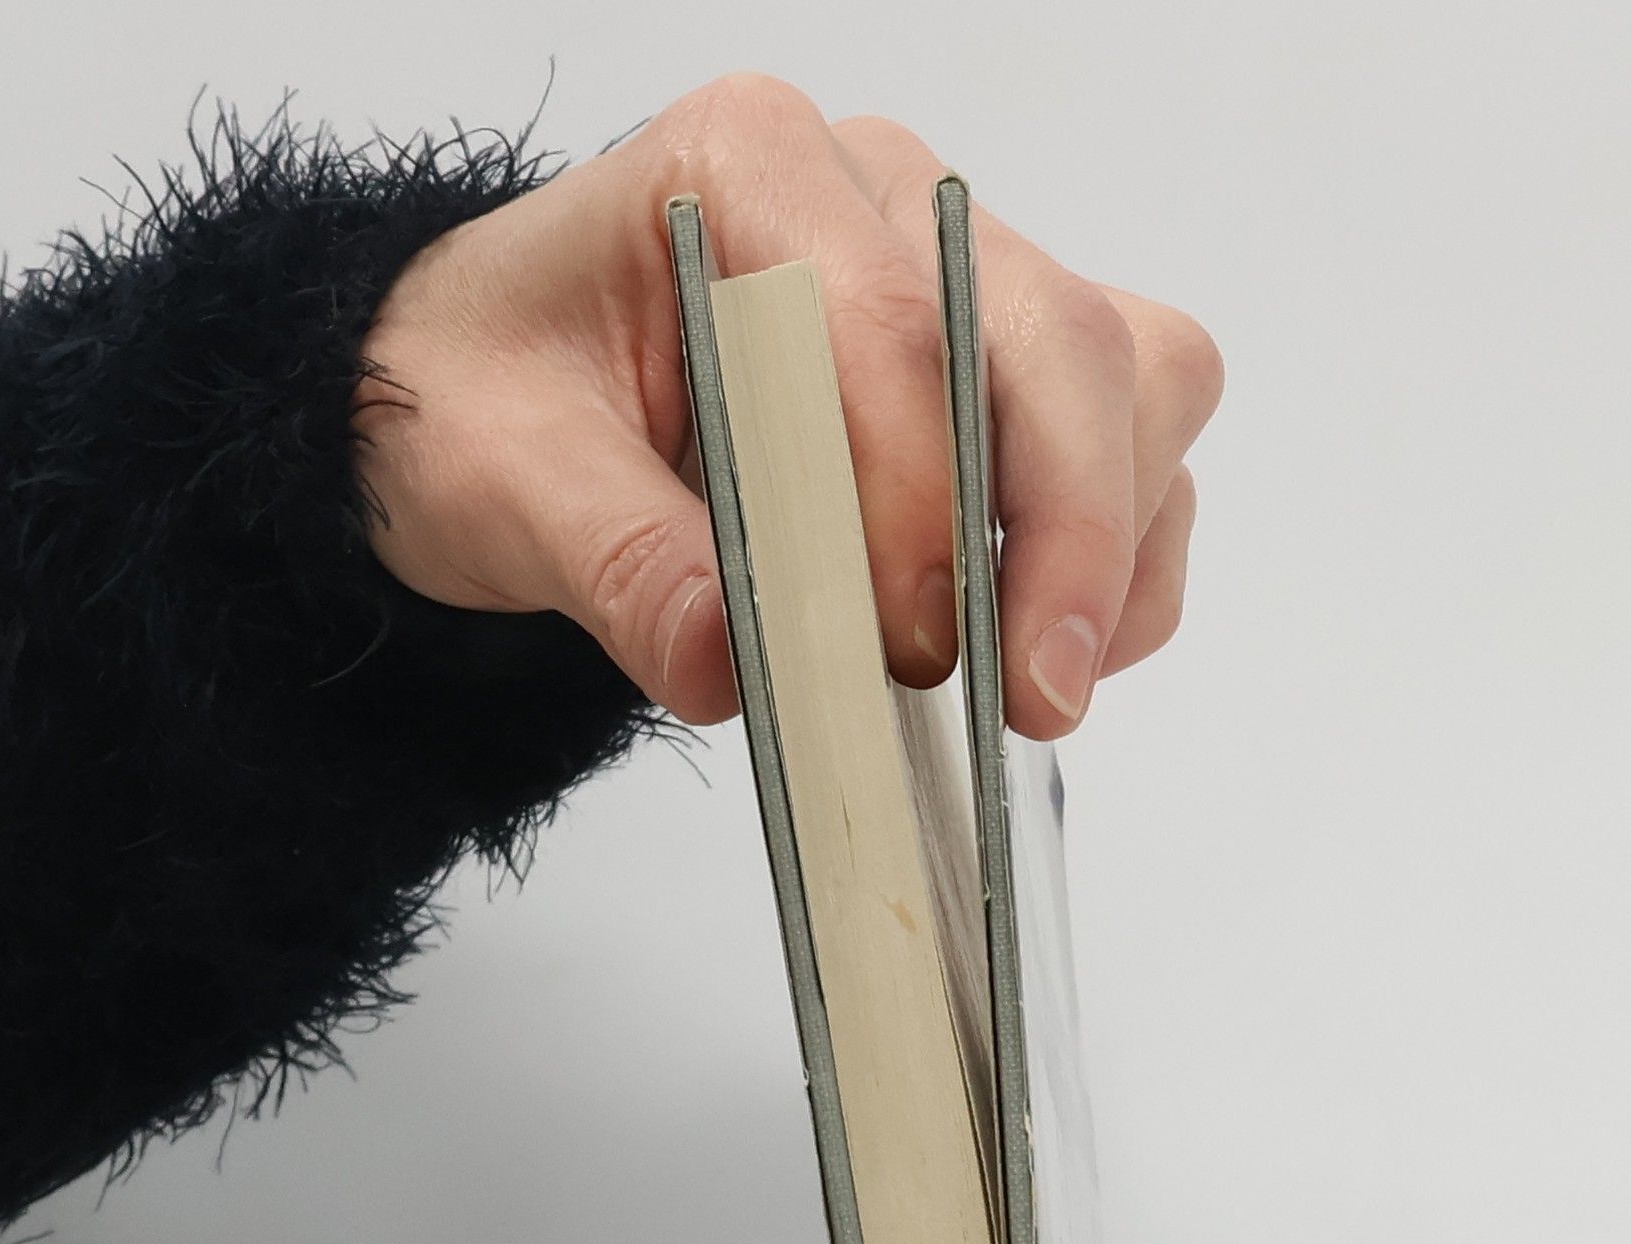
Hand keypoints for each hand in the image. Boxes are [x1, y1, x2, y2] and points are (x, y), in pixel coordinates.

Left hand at [354, 73, 1223, 738]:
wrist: (497, 390)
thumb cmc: (494, 393)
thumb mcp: (499, 475)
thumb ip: (612, 559)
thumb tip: (732, 663)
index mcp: (749, 167)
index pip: (894, 324)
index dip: (925, 498)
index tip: (912, 649)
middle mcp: (884, 199)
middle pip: (1061, 337)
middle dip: (1069, 526)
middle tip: (1032, 690)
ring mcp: (963, 279)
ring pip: (1133, 374)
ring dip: (1115, 539)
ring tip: (1044, 680)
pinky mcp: (1004, 371)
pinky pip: (1137, 436)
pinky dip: (1129, 552)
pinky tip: (1057, 645)